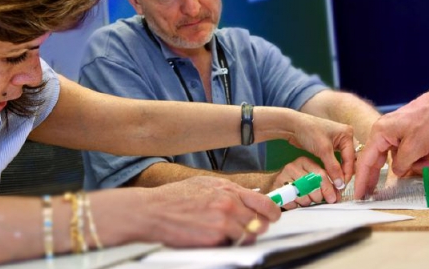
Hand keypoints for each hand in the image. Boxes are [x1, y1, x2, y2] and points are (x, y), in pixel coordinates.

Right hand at [127, 176, 280, 246]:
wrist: (154, 210)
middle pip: (260, 222)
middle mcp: (229, 204)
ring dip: (240, 237)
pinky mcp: (215, 238)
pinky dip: (225, 244)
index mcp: (229, 189)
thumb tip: (247, 197)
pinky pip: (230, 245)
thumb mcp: (205, 184)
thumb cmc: (176, 197)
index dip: (273, 212)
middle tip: (244, 227)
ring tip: (223, 232)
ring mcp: (223, 222)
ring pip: (247, 236)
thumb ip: (228, 190)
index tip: (274, 216)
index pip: (264, 202)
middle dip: (255, 227)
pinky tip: (211, 236)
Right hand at [268, 157, 337, 209]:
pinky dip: (295, 205)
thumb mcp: (311, 177)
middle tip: (318, 200)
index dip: (328, 188)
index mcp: (305, 162)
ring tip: (306, 201)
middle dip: (318, 197)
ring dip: (307, 202)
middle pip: (311, 185)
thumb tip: (337, 196)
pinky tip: (296, 202)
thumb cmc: (298, 181)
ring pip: (302, 195)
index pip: (320, 175)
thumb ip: (325, 184)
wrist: (277, 184)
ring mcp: (283, 176)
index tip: (333, 198)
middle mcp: (293, 166)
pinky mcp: (276, 187)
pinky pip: (291, 201)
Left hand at [286, 113, 355, 189]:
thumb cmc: (308, 131)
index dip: (347, 173)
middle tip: (339, 187)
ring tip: (336, 184)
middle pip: (349, 160)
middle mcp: (345, 137)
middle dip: (344, 173)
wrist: (292, 126)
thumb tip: (340, 183)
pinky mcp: (330, 146)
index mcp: (347, 134)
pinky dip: (334, 168)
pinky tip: (331, 177)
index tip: (342, 186)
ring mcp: (337, 142)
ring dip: (339, 172)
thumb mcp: (323, 150)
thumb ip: (333, 167)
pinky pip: (336, 160)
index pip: (351, 158)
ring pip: (343, 161)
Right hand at [354, 92, 428, 198]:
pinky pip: (405, 150)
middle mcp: (383, 131)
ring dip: (410, 163)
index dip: (361, 180)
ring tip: (427, 161)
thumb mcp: (414, 149)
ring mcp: (394, 131)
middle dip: (381, 175)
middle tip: (372, 195)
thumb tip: (396, 172)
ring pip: (395, 156)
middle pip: (377, 159)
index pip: (366, 161)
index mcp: (379, 133)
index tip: (359, 194)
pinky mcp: (405, 132)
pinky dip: (416, 156)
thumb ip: (400, 165)